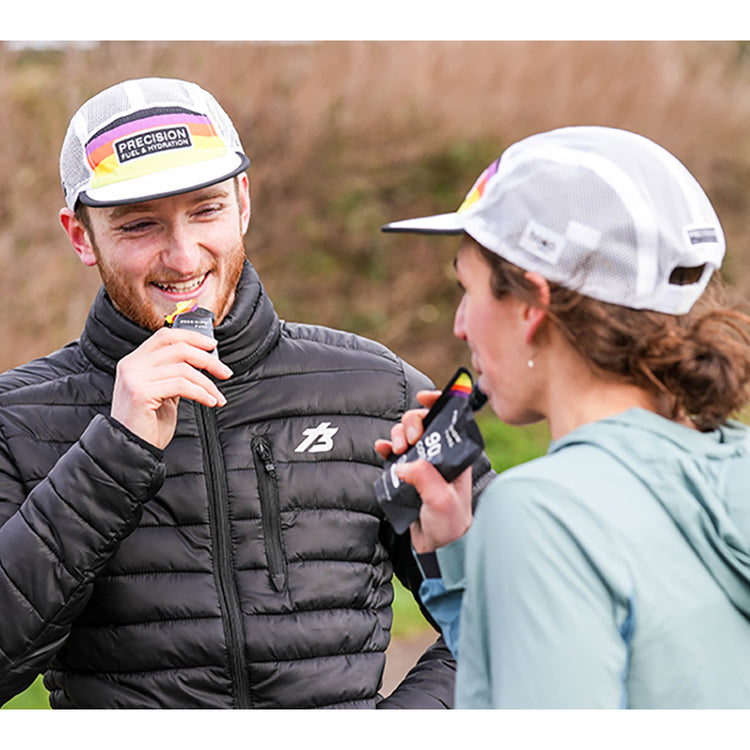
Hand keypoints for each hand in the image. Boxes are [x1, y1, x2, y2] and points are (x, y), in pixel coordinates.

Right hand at [111, 326, 232, 449]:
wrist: (131, 450)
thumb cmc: (148, 424)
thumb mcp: (163, 392)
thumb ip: (175, 374)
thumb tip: (203, 359)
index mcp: (135, 361)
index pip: (166, 336)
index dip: (192, 337)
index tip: (213, 346)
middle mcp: (131, 366)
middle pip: (179, 349)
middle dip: (208, 360)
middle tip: (225, 372)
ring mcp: (134, 378)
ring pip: (183, 368)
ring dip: (208, 383)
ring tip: (217, 397)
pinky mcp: (141, 393)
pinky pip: (181, 385)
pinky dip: (201, 393)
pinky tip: (210, 402)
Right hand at [375, 390, 473, 552]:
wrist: (439, 549)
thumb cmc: (451, 525)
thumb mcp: (442, 500)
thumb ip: (426, 479)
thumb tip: (405, 464)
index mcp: (456, 454)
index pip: (450, 418)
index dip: (438, 402)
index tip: (424, 397)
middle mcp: (439, 454)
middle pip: (423, 421)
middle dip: (412, 422)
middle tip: (410, 440)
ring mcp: (423, 463)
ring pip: (406, 434)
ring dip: (397, 434)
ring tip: (397, 448)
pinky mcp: (407, 474)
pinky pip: (393, 452)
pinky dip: (386, 447)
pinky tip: (382, 450)